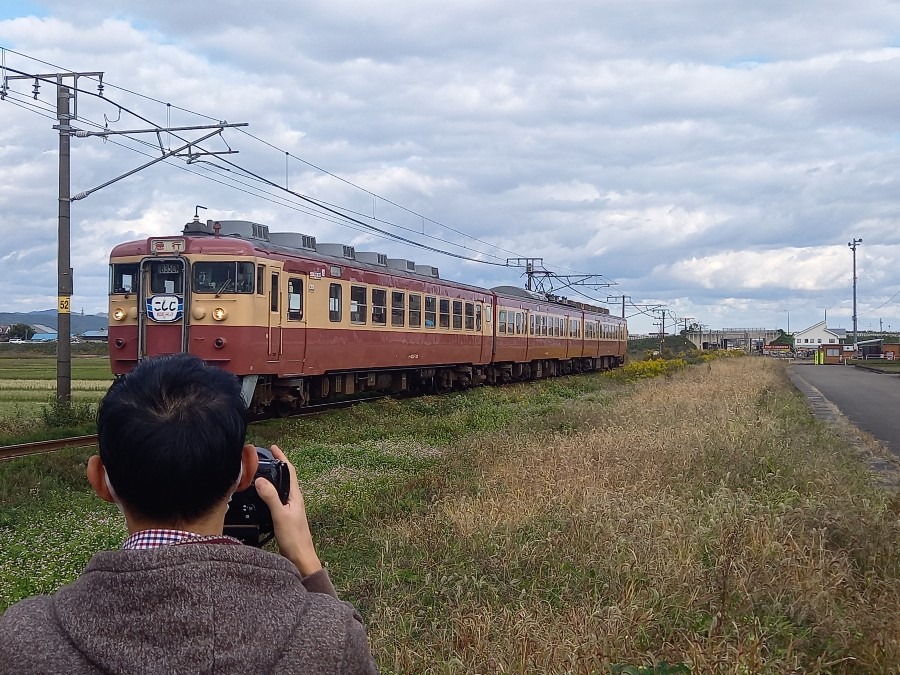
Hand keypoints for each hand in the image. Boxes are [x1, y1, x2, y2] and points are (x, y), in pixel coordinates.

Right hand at [254, 444, 321, 575]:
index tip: (273, 448)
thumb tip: (261, 480)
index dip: (282, 457)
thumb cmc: (294, 538)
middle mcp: (294, 500)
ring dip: (274, 478)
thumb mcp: (280, 515)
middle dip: (277, 465)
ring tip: (263, 472)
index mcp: (295, 496)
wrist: (301, 557)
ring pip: (281, 488)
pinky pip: (277, 498)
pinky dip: (270, 492)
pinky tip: (263, 497)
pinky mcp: (285, 516)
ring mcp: (290, 508)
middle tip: (266, 456)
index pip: (289, 471)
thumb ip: (271, 497)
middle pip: (286, 477)